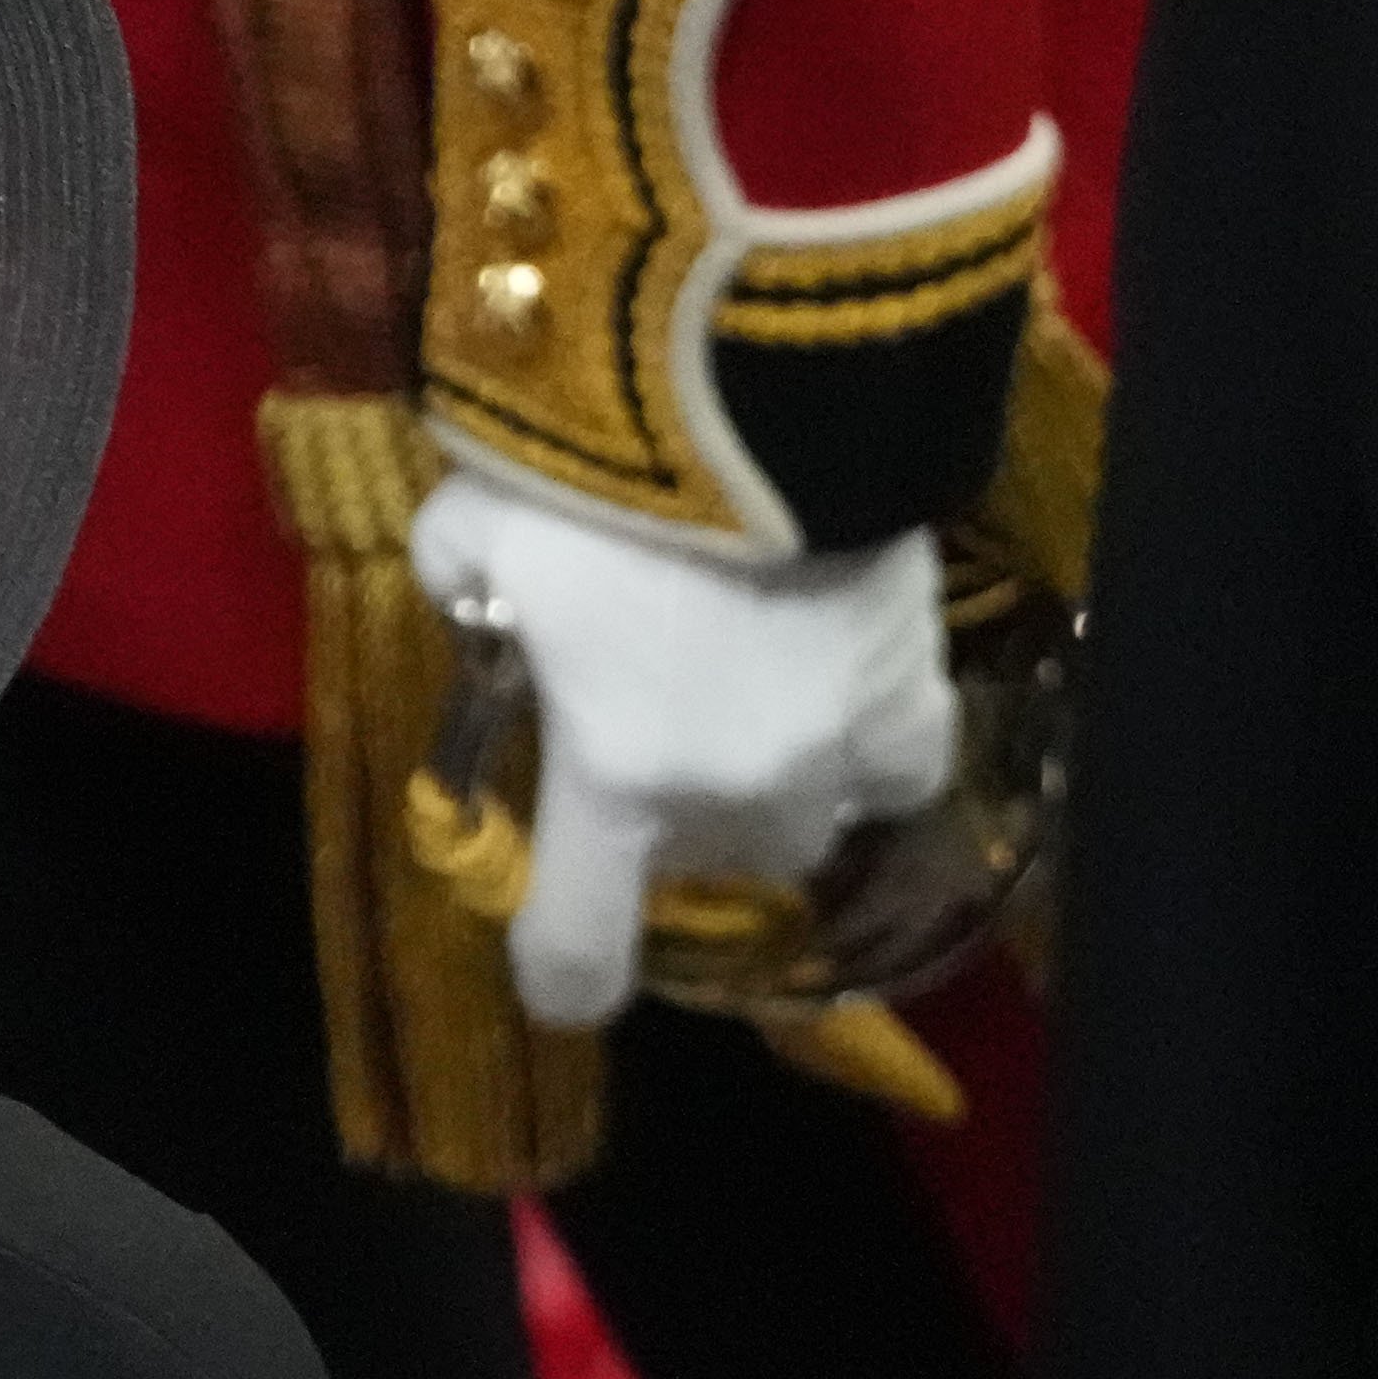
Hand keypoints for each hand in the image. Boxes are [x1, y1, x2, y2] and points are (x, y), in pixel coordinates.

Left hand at [408, 479, 959, 1029]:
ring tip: (745, 733)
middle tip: (649, 755)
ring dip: (768, 800)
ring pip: (807, 831)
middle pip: (705, 869)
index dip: (565, 977)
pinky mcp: (916, 688)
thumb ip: (461, 584)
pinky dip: (875, 757)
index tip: (559, 983)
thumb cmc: (603, 479)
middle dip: (672, 833)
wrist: (771, 395)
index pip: (581, 946)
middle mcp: (734, 793)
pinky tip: (845, 712)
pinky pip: (903, 769)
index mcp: (614, 779)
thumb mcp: (477, 534)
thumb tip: (468, 586)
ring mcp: (838, 749)